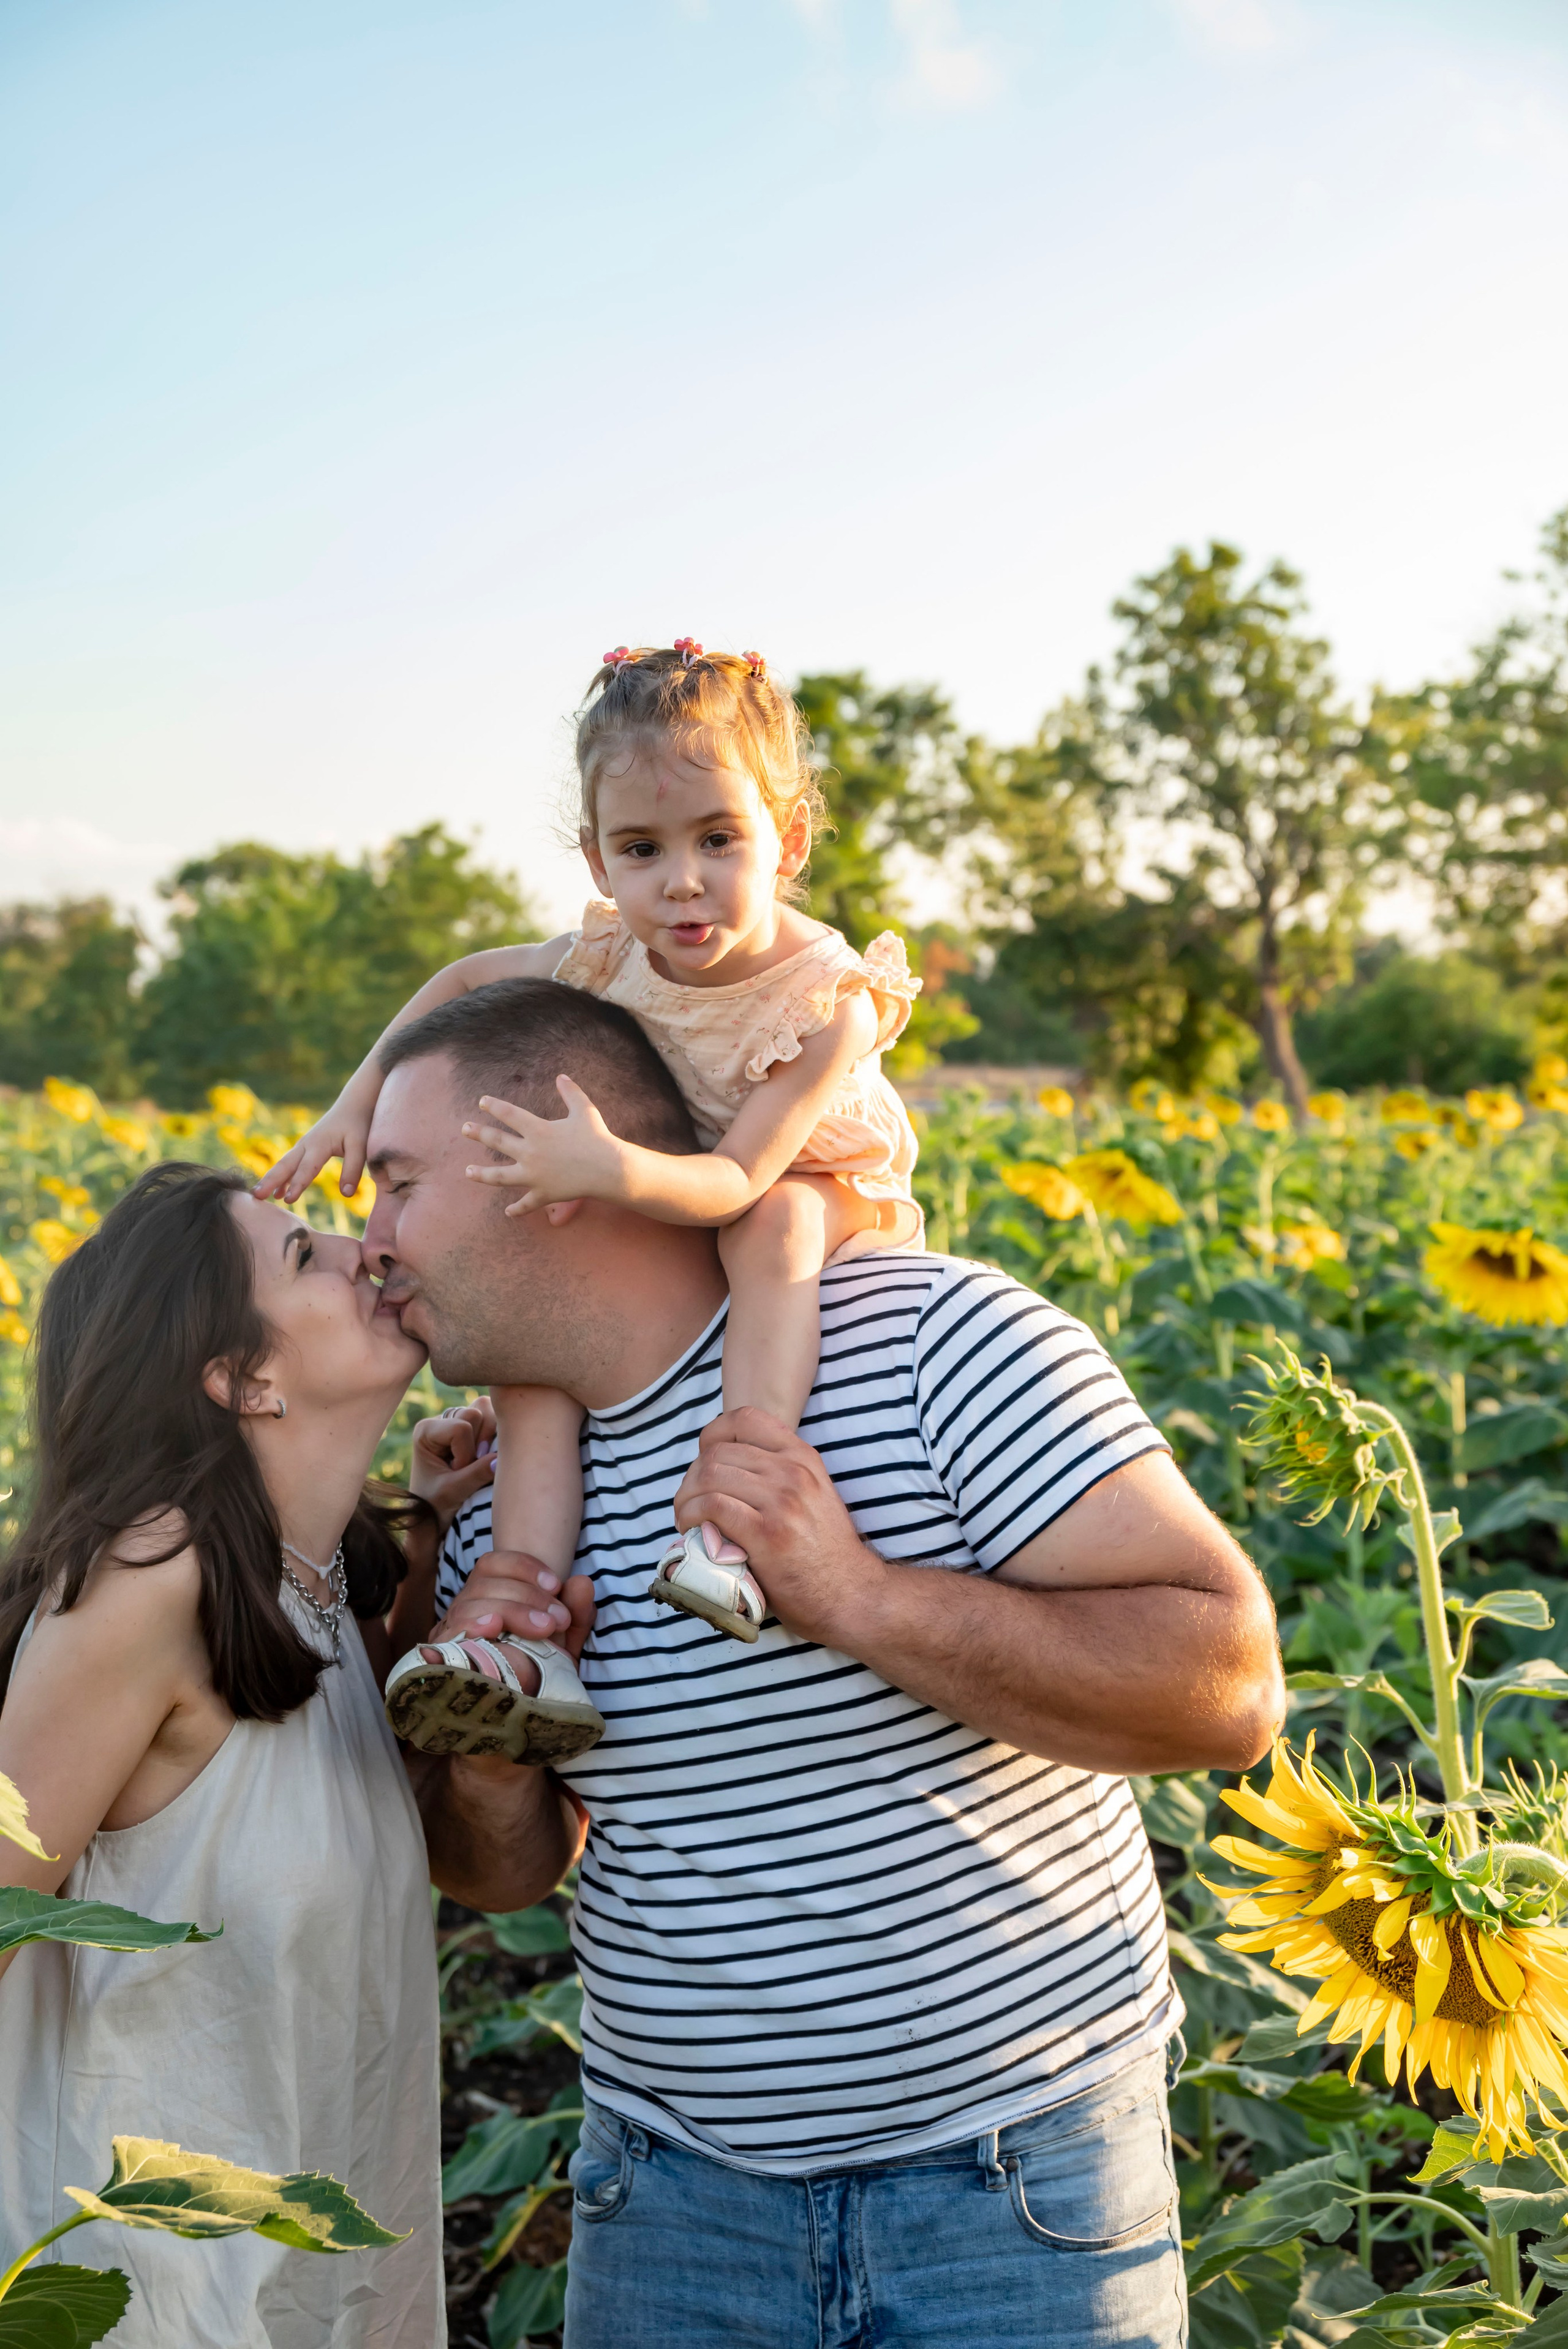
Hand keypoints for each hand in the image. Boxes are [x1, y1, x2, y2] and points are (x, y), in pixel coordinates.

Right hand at [255, 1092, 373, 1203]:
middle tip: (256, 1197)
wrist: (354, 1104)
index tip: (288, 1200)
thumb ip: (353, 1169)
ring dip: (271, 1179)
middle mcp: (307, 1144)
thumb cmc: (358, 1125)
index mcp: (320, 1144)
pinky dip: (283, 1178)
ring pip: (284, 1164)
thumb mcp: (361, 1146)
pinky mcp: (306, 1148)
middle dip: (270, 1181)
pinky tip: (278, 1193)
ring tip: (258, 1196)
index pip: (307, 1168)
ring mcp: (303, 1146)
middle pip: (285, 1165)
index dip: (297, 1184)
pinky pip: (290, 1165)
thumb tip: (346, 1194)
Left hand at [409, 1402, 496, 1530]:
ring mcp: (458, 1421)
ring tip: (476, 1461)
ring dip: (489, 1438)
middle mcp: (441, 1420)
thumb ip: (477, 1474)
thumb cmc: (435, 1504)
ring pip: (487, 1411)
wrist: (433, 1516)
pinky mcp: (473, 1428)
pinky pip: (493, 1420)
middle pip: (476, 1412)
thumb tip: (501, 1459)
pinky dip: (495, 1438)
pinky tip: (484, 1456)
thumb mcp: (454, 1491)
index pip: (460, 1428)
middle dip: (480, 1441)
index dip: (466, 1454)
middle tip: (467, 1467)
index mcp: (426, 1430)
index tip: (455, 1474)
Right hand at [436, 1548, 595, 1664]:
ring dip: (510, 1610)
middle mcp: (465, 1611)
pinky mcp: (441, 1659)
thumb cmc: (539, 1675)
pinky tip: (492, 1628)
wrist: (520, 1719)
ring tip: (541, 1629)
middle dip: (527, 1595)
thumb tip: (582, 1583)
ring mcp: (449, 1634)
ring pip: (468, 1604)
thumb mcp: (565, 1644)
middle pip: (483, 1583)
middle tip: (557, 1619)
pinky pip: (448, 1634)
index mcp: (489, 1598)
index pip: (492, 1564)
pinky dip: (471, 1625)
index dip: (523, 1566)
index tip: (555, 1584)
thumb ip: (576, 1613)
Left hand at [463, 1076, 628, 1215]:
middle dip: (479, 1133)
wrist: (608, 1169)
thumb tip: (561, 1076)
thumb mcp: (584, 1110)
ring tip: (467, 1171)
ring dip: (481, 1174)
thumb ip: (571, 1093)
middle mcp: (530, 1152)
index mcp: (538, 1130)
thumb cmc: (597, 1137)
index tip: (482, 1102)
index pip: (509, 1114)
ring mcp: (534, 1176)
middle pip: (497, 1141)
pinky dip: (517, 1209)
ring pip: (500, 1176)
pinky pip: (526, 1204)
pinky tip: (508, 1212)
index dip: (493, 1106)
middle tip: (464, 1129)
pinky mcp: (543, 1194)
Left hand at [672, 1409, 889, 1647]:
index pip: (745, 1418)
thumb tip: (724, 1470)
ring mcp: (782, 1501)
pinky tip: (691, 1530)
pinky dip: (691, 1515)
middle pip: (717, 1453)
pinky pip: (712, 1506)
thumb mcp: (813, 1495)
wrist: (851, 1594)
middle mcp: (792, 1472)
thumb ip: (778, 1475)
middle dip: (692, 1478)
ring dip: (686, 1499)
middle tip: (690, 1504)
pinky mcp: (767, 1533)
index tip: (703, 1463)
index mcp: (803, 1457)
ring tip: (687, 1519)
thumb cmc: (825, 1552)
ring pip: (709, 1476)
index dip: (713, 1436)